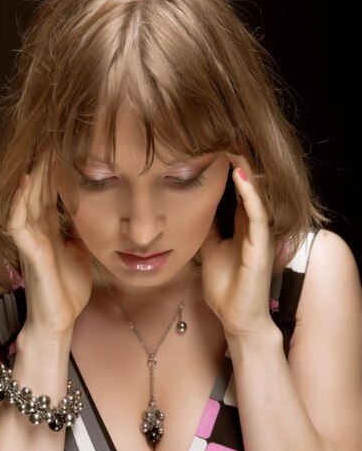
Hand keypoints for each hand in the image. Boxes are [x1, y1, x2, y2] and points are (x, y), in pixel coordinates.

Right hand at [7, 157, 91, 343]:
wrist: (60, 319)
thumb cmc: (69, 286)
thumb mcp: (82, 249)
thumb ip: (82, 229)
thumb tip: (95, 207)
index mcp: (50, 227)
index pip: (51, 190)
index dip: (58, 168)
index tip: (71, 145)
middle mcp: (37, 229)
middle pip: (38, 188)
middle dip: (46, 164)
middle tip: (56, 137)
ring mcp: (30, 240)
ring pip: (26, 199)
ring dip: (34, 175)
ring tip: (43, 150)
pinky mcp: (29, 253)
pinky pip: (18, 222)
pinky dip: (22, 201)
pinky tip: (29, 181)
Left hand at [200, 154, 274, 340]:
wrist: (236, 318)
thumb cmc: (226, 286)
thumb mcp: (209, 249)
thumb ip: (206, 228)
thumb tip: (189, 207)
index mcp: (241, 226)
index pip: (235, 189)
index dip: (225, 168)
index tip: (210, 144)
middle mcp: (253, 226)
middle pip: (246, 186)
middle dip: (236, 160)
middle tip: (224, 133)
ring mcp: (259, 235)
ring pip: (255, 194)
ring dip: (245, 169)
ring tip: (232, 145)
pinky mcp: (261, 246)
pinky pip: (257, 215)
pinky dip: (250, 194)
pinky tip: (240, 176)